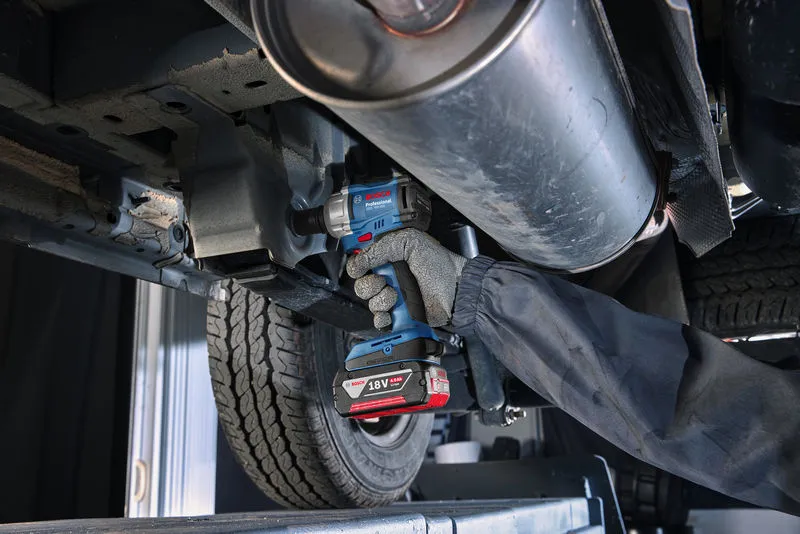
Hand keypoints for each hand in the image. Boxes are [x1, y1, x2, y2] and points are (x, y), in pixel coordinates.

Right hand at [346, 229, 468, 328]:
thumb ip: (381, 248)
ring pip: (370, 303)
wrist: (455, 290)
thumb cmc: (440, 265)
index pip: (361, 262)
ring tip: (397, 295)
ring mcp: (393, 297)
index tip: (360, 268)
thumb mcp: (409, 242)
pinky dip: (383, 318)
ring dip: (381, 299)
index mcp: (389, 258)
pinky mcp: (399, 315)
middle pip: (362, 284)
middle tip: (384, 281)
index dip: (357, 266)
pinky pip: (380, 321)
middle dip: (370, 284)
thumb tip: (359, 260)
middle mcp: (389, 278)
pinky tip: (392, 311)